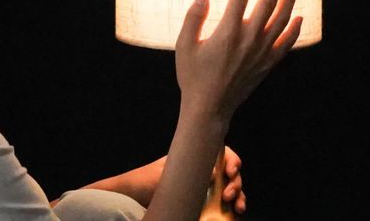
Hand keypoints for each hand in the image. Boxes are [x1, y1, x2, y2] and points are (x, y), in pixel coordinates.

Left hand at [112, 145, 245, 210]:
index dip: (231, 160)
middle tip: (229, 195)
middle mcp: (202, 174)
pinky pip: (222, 207)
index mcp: (195, 161)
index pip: (221, 154)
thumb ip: (185, 175)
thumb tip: (213, 175)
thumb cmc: (144, 180)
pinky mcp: (202, 207)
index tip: (231, 171)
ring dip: (238, 197)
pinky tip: (235, 214)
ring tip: (237, 207)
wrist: (131, 196)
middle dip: (236, 182)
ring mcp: (204, 190)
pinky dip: (232, 210)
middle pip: (229, 173)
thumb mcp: (163, 174)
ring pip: (229, 190)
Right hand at [175, 0, 302, 119]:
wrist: (209, 108)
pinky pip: (286, 43)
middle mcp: (248, 39)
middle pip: (267, 2)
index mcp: (227, 32)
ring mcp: (261, 52)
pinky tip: (298, 16)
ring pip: (281, 19)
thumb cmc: (192, 76)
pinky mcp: (267, 64)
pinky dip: (294, 29)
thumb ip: (193, 18)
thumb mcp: (184, 46)